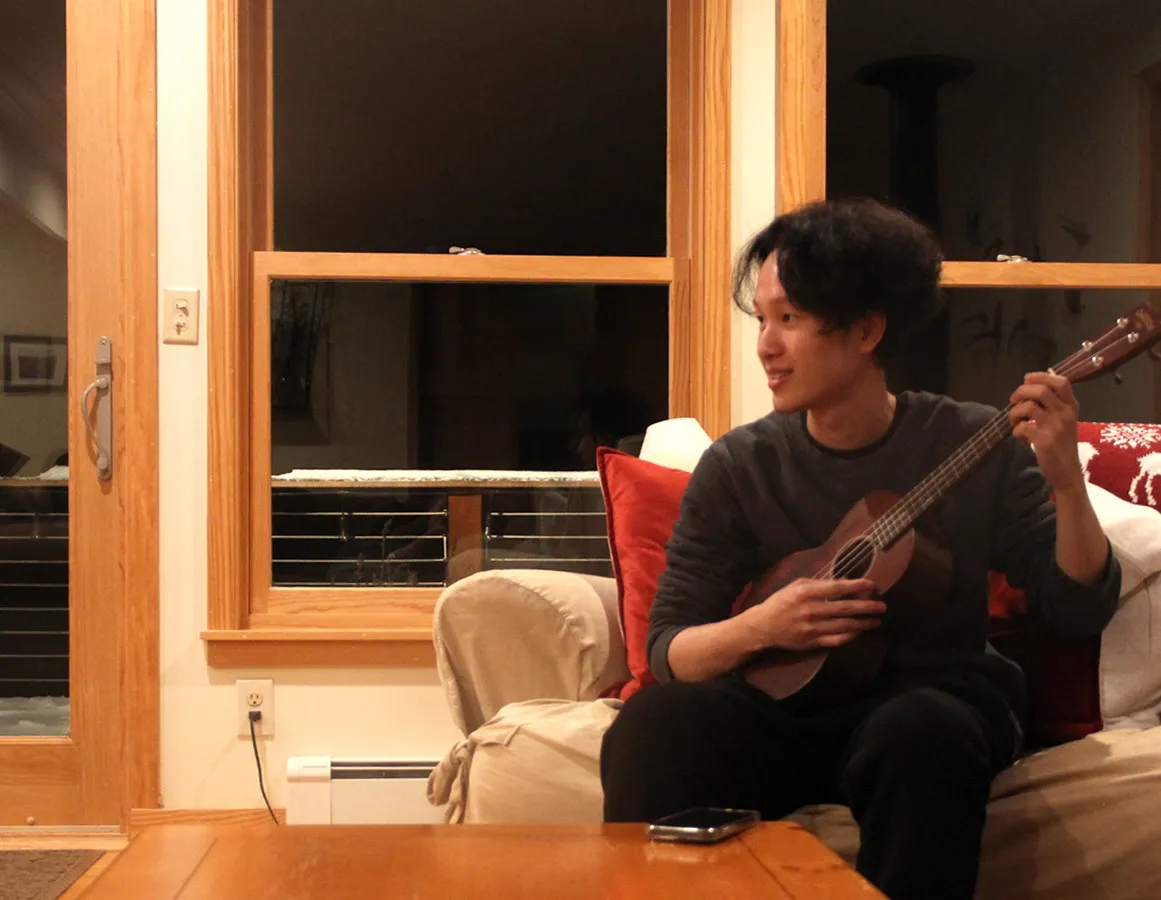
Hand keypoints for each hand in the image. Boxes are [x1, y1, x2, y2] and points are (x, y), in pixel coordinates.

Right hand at [744, 577, 884, 651]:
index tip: (871, 585)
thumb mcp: (796, 585)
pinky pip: (837, 640)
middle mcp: (811, 610)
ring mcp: (813, 628)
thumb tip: (843, 583)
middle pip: (845, 608)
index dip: (856, 586)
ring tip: (876, 620)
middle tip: (882, 606)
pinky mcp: (813, 642)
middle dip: (867, 607)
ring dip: (863, 623)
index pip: (837, 588)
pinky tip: (859, 632)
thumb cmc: (781, 602)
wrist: (764, 626)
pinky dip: (851, 636)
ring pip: (845, 626)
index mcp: (806, 593)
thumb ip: (818, 583)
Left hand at [1008, 372, 1084, 493]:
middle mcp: (1065, 414)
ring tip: (1015, 421)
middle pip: (1041, 390)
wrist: (1068, 473)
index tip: (1026, 380)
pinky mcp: (1045, 441)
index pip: (1061, 382)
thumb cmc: (1062, 445)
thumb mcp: (1065, 421)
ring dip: (1014, 412)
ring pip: (1028, 407)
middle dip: (1021, 392)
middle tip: (1013, 401)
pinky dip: (1016, 430)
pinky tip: (1021, 437)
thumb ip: (1054, 404)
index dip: (1041, 376)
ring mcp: (1055, 427)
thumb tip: (1032, 386)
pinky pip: (1022, 427)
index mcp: (1071, 407)